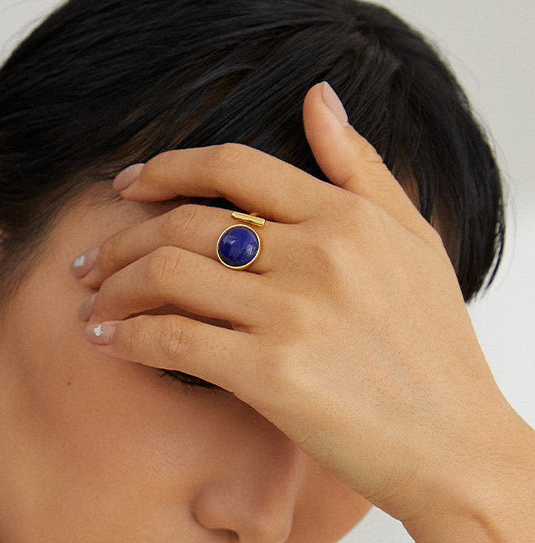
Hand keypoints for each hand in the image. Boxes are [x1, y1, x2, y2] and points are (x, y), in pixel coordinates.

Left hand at [76, 82, 519, 526]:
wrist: (452, 446)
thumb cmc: (434, 352)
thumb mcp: (414, 243)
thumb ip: (361, 169)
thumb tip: (318, 96)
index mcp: (346, 216)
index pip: (232, 167)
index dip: (166, 169)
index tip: (128, 187)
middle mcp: (316, 253)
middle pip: (185, 222)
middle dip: (122, 240)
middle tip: (90, 263)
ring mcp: (292, 312)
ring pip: (167, 274)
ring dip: (114, 288)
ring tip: (92, 306)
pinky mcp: (270, 373)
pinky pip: (172, 339)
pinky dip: (128, 337)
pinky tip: (108, 344)